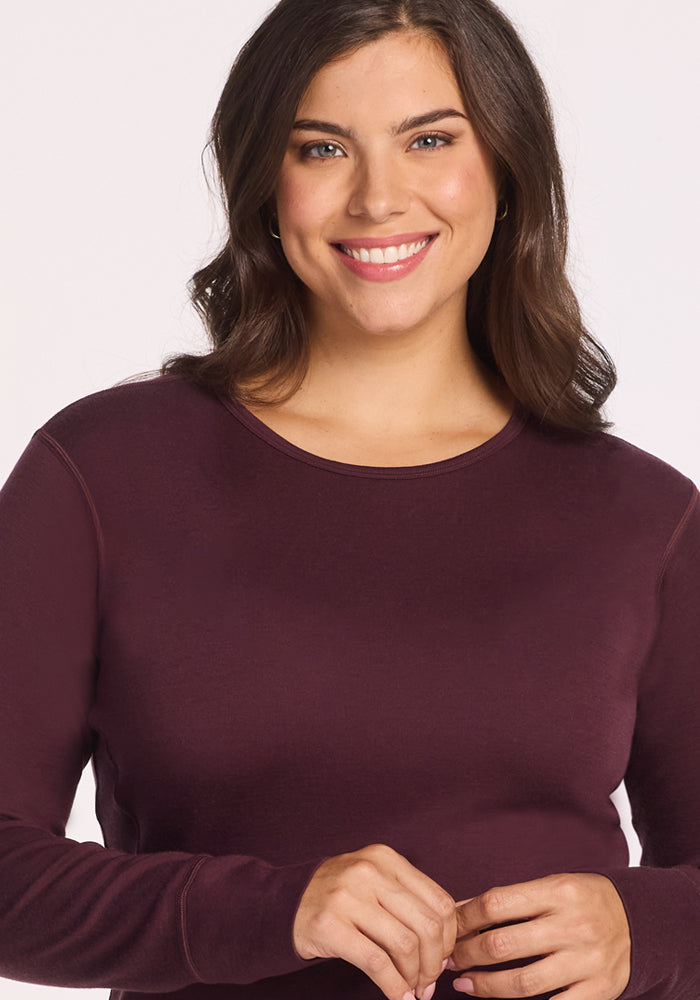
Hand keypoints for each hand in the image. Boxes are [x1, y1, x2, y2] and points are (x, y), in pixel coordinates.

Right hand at [293, 843, 456, 999]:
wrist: (286, 902)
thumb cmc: (340, 896)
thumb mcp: (375, 881)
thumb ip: (408, 900)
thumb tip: (449, 944)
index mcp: (386, 859)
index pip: (439, 901)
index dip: (449, 938)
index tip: (443, 960)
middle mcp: (369, 871)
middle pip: (426, 925)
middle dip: (434, 963)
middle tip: (428, 982)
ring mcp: (347, 896)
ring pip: (405, 944)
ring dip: (415, 977)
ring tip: (413, 990)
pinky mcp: (330, 925)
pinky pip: (376, 963)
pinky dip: (394, 987)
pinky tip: (398, 997)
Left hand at [449, 873, 630, 998]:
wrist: (639, 920)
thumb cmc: (582, 900)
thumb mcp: (552, 885)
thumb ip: (511, 900)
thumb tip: (459, 912)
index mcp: (559, 891)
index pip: (496, 904)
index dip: (464, 918)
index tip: (448, 927)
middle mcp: (574, 925)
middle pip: (503, 944)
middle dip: (467, 954)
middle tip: (450, 959)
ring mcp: (588, 961)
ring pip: (522, 983)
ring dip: (485, 986)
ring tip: (465, 984)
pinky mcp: (599, 991)